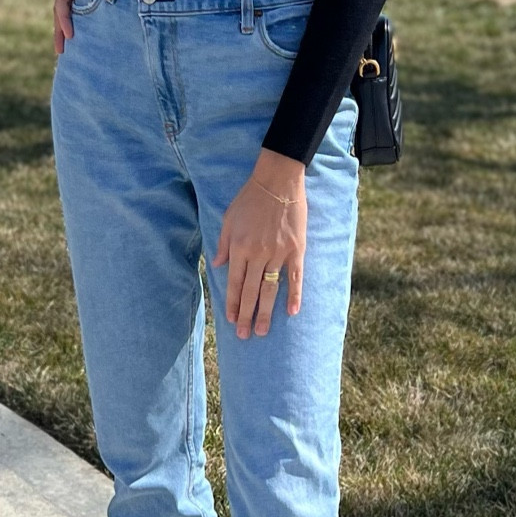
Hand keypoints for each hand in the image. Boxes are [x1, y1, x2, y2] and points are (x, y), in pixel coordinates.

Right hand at [54, 0, 105, 53]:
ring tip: (68, 44)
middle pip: (62, 9)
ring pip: (70, 6)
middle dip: (60, 30)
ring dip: (67, 25)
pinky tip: (87, 24)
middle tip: (60, 53)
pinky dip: (79, 15)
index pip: (63, 3)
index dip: (64, 21)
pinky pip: (80, 0)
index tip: (69, 37)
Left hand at [212, 149, 306, 338]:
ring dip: (265, 312)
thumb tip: (218, 266)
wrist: (278, 180)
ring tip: (262, 331)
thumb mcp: (229, 218)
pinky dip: (294, 295)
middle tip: (245, 336)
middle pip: (250, 291)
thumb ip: (223, 244)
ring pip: (270, 289)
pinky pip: (295, 277)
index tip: (231, 320)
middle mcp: (258, 254)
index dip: (233, 303)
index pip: (234, 283)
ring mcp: (278, 253)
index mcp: (239, 247)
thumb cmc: (250, 198)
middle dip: (246, 315)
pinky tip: (293, 312)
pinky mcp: (296, 250)